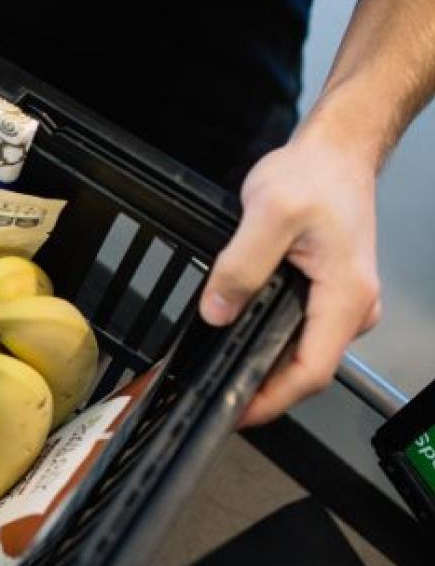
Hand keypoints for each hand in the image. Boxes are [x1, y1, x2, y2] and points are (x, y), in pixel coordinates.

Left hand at [198, 127, 381, 426]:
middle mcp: (353, 308)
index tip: (234, 411)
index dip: (271, 399)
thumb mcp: (268, 214)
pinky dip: (271, 341)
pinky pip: (301, 331)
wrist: (336, 153)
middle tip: (212, 394)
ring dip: (265, 365)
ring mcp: (344, 303)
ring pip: (303, 352)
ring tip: (219, 371)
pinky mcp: (330, 294)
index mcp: (345, 296)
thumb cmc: (313, 176)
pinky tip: (240, 339)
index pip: (311, 371)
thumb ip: (241, 266)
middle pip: (307, 369)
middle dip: (262, 388)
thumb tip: (218, 312)